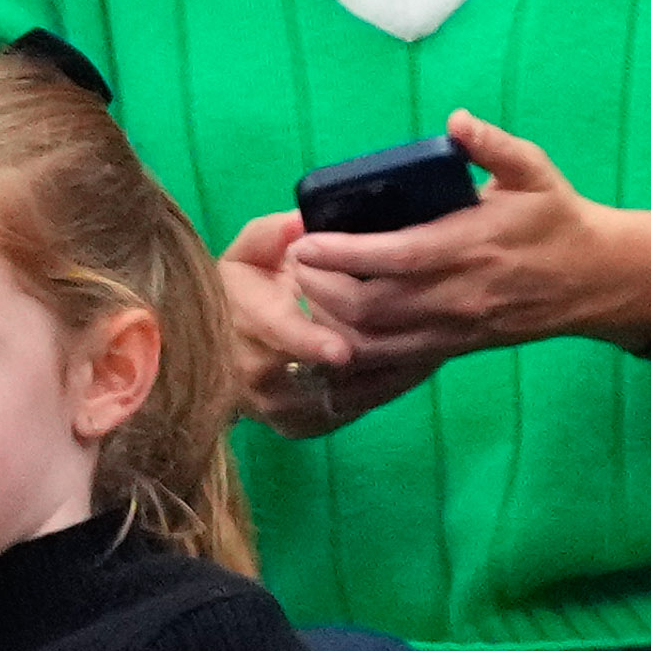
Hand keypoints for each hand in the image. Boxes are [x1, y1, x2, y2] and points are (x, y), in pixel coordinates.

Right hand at [217, 210, 429, 437]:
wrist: (226, 342)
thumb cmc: (249, 285)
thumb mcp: (252, 250)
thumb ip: (271, 234)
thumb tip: (298, 224)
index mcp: (240, 317)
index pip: (275, 332)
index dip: (306, 341)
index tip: (340, 351)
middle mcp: (250, 369)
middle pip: (310, 373)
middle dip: (362, 362)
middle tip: (413, 347)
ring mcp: (271, 405)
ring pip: (331, 399)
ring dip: (377, 380)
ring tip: (424, 356)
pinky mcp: (294, 426)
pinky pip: (339, 416)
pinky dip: (375, 396)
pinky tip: (409, 371)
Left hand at [282, 113, 650, 378]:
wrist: (597, 280)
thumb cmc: (559, 219)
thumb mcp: (535, 171)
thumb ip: (494, 145)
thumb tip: (457, 119)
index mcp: (472, 247)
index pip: (393, 257)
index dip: (341, 253)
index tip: (303, 239)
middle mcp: (459, 296)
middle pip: (370, 308)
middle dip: (321, 288)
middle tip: (295, 261)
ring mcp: (456, 329)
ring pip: (375, 340)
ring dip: (331, 320)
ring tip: (307, 289)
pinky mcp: (455, 348)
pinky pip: (393, 359)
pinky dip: (356, 346)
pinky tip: (334, 323)